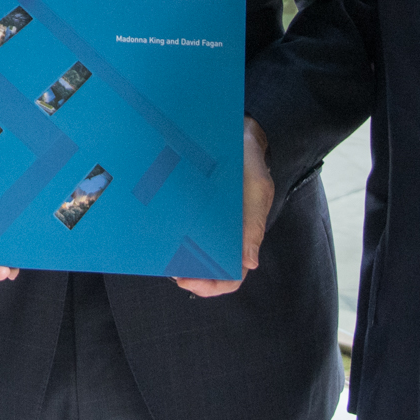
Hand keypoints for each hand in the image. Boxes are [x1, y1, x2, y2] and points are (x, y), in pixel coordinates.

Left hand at [173, 117, 272, 297]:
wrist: (240, 133)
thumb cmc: (250, 163)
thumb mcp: (257, 190)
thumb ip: (253, 225)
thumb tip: (250, 263)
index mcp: (244, 236)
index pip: (233, 276)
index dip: (212, 286)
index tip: (189, 281)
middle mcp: (227, 235)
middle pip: (209, 270)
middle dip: (190, 276)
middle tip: (170, 269)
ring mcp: (212, 224)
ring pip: (195, 253)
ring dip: (180, 258)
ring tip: (163, 253)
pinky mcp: (198, 209)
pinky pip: (186, 228)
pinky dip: (174, 235)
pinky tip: (162, 230)